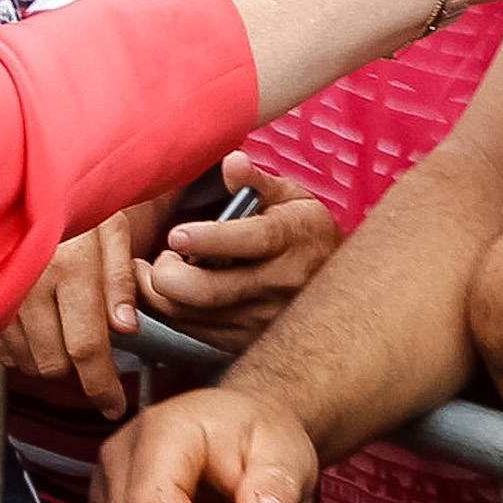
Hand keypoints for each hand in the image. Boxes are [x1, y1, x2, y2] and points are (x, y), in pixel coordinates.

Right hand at [0, 209, 142, 419]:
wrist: (17, 183)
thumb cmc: (70, 202)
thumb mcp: (112, 228)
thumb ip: (121, 280)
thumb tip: (125, 328)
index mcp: (70, 266)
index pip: (87, 347)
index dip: (101, 385)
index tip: (113, 404)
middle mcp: (31, 283)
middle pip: (54, 364)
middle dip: (78, 369)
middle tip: (90, 347)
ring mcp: (0, 293)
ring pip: (27, 362)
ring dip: (50, 359)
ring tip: (63, 327)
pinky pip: (2, 350)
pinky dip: (23, 349)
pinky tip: (38, 324)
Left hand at [143, 157, 343, 351]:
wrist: (340, 290)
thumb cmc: (305, 234)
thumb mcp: (290, 197)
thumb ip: (255, 181)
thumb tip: (232, 162)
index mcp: (292, 238)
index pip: (251, 241)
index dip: (209, 239)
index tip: (176, 233)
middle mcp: (279, 283)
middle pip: (208, 291)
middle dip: (167, 274)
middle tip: (161, 254)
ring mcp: (262, 318)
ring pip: (191, 315)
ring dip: (161, 294)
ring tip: (161, 268)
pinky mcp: (247, 341)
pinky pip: (194, 332)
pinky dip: (173, 311)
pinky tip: (172, 291)